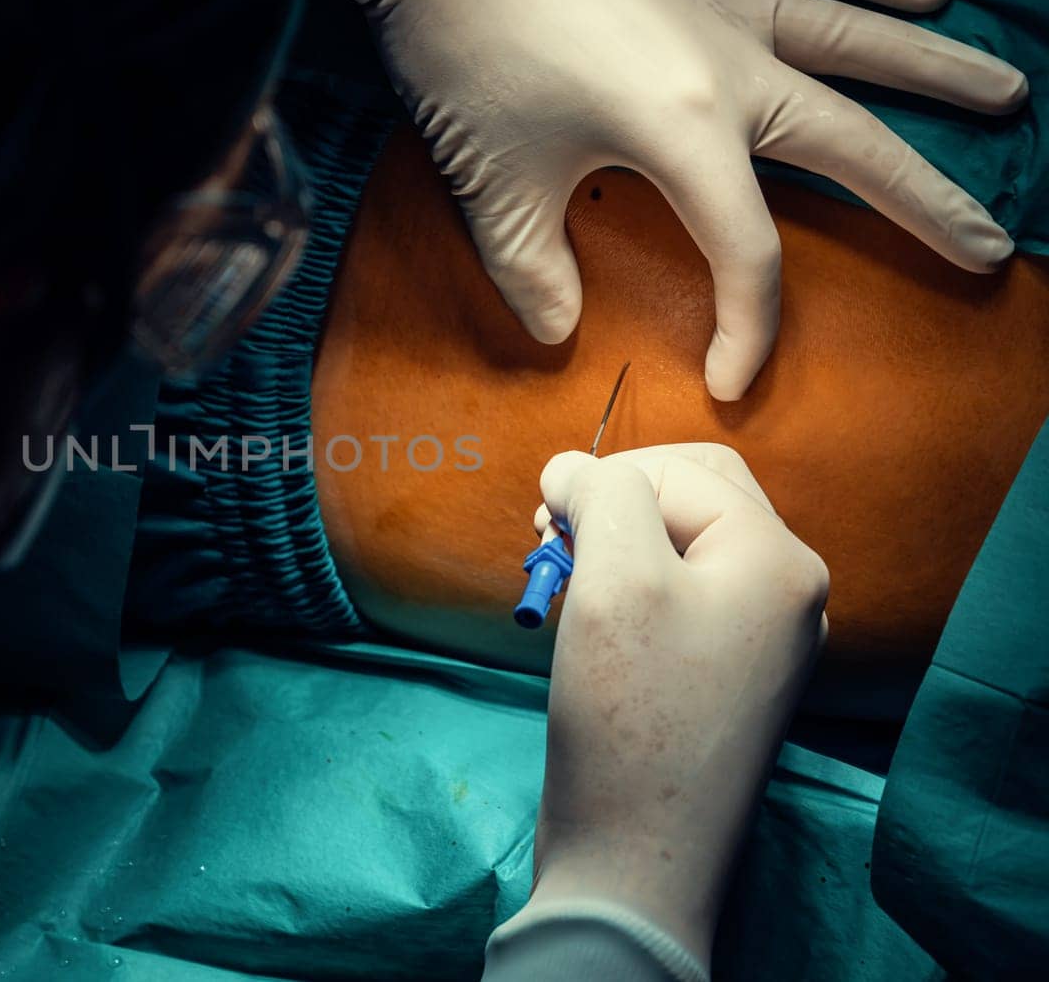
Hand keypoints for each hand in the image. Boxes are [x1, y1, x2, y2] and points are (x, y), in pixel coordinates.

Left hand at [340, 0, 1026, 398]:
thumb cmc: (465, 49)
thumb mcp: (491, 181)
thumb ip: (530, 271)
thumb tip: (559, 334)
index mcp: (686, 131)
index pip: (747, 251)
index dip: (749, 328)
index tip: (731, 383)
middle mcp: (733, 65)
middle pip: (852, 144)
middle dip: (924, 203)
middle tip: (988, 249)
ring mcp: (728, 2)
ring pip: (858, 40)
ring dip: (936, 70)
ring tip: (1008, 94)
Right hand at [516, 445, 827, 966]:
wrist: (638, 857)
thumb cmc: (628, 710)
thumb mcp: (611, 576)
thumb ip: (600, 495)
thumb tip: (573, 468)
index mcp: (778, 559)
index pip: (682, 471)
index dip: (603, 480)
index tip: (539, 522)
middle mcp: (787, 593)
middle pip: (695, 500)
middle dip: (615, 505)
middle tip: (548, 541)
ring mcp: (762, 642)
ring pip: (683, 551)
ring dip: (615, 549)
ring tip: (563, 585)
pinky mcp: (727, 681)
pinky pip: (682, 602)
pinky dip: (629, 593)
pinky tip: (590, 625)